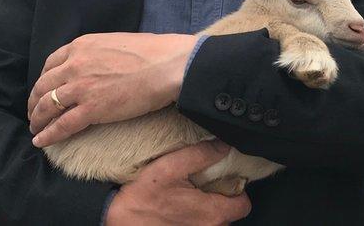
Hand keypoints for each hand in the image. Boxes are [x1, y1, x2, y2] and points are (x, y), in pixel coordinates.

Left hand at [28, 32, 197, 146]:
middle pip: (43, 86)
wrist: (167, 65)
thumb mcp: (114, 42)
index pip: (50, 64)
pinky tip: (41, 141)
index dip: (43, 80)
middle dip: (35, 101)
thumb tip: (98, 63)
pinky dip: (48, 135)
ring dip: (37, 119)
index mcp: (81, 46)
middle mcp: (75, 65)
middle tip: (34, 112)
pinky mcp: (91, 109)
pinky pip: (62, 125)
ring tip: (35, 128)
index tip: (43, 90)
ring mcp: (81, 87)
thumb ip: (97, 53)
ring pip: (47, 106)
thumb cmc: (152, 52)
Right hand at [106, 140, 251, 225]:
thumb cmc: (143, 197)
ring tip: (190, 195)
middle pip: (230, 212)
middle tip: (203, 184)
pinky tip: (180, 207)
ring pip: (215, 221)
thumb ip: (200, 155)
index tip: (225, 180)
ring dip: (207, 208)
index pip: (244, 204)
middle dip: (220, 197)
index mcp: (212, 213)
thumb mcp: (170, 167)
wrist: (120, 220)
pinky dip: (195, 217)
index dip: (238, 189)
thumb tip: (223, 146)